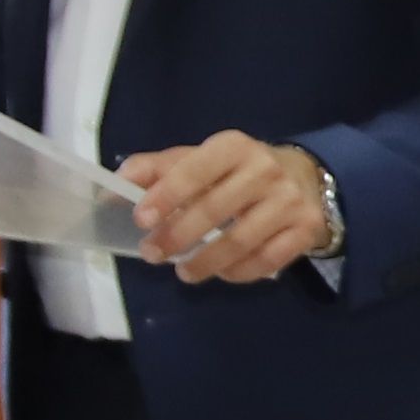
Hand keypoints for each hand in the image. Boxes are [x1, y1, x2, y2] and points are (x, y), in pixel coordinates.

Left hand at [122, 131, 330, 284]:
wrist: (306, 178)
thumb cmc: (239, 171)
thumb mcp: (201, 160)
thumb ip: (158, 170)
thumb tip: (113, 186)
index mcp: (234, 146)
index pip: (196, 169)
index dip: (166, 195)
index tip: (141, 220)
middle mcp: (265, 169)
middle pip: (216, 209)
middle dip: (178, 236)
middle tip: (153, 254)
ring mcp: (289, 201)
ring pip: (242, 240)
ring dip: (206, 262)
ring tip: (184, 273)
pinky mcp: (306, 229)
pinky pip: (268, 260)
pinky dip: (239, 272)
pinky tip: (222, 273)